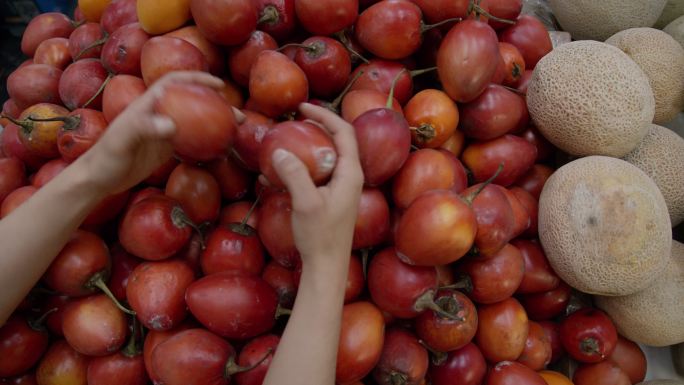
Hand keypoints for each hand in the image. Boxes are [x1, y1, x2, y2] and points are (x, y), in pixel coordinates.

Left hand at [76, 71, 227, 194]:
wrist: (99, 178)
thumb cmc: (107, 156)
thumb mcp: (123, 140)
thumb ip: (144, 128)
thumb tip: (172, 125)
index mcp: (148, 104)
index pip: (175, 82)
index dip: (197, 78)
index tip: (219, 84)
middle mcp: (158, 113)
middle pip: (192, 101)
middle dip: (217, 104)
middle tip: (238, 115)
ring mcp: (163, 131)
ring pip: (195, 122)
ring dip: (216, 124)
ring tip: (236, 132)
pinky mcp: (165, 148)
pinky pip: (191, 142)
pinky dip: (207, 144)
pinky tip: (221, 151)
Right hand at [269, 103, 363, 268]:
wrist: (327, 267)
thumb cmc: (320, 237)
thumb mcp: (305, 202)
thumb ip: (295, 174)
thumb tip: (281, 151)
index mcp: (350, 173)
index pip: (344, 132)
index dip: (325, 115)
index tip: (303, 108)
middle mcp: (350, 178)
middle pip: (338, 141)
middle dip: (318, 127)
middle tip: (295, 121)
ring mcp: (342, 189)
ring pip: (327, 158)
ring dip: (309, 146)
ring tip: (288, 141)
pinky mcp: (332, 200)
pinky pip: (319, 174)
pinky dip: (303, 167)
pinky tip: (278, 173)